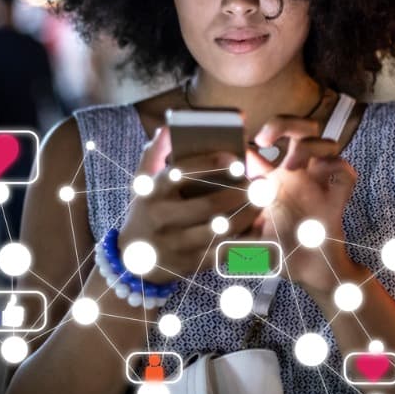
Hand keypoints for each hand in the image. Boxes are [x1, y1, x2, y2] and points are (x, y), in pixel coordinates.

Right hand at [117, 127, 260, 284]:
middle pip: (208, 205)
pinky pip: (223, 252)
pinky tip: (256, 225)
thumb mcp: (142, 182)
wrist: (132, 261)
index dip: (210, 164)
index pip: (181, 173)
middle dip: (239, 193)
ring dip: (246, 215)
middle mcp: (162, 219)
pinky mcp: (190, 264)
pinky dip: (243, 240)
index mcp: (152, 193)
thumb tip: (168, 128)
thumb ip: (155, 153)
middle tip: (260, 182)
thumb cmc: (145, 211)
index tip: (235, 158)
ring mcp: (176, 245)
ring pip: (220, 231)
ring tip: (262, 201)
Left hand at [243, 116, 359, 295]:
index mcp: (275, 179)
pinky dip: (338, 170)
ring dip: (311, 145)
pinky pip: (345, 171)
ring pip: (327, 141)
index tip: (239, 139)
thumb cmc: (280, 252)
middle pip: (299, 129)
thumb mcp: (249, 238)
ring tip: (293, 163)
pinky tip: (323, 183)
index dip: (252, 135)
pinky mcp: (337, 196)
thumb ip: (234, 227)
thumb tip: (214, 223)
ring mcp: (319, 183)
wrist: (311, 273)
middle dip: (284, 122)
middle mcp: (298, 175)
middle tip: (264, 137)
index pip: (266, 144)